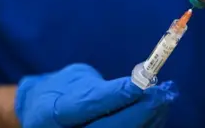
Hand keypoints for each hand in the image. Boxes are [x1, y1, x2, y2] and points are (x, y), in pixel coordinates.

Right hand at [15, 64, 177, 127]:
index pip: (88, 106)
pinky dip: (147, 127)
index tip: (142, 83)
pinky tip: (156, 113)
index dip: (117, 96)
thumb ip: (101, 88)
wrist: (42, 116)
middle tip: (161, 93)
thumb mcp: (75, 81)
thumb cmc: (63, 92)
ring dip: (149, 120)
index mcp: (49, 114)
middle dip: (140, 112)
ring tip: (163, 99)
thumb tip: (138, 87)